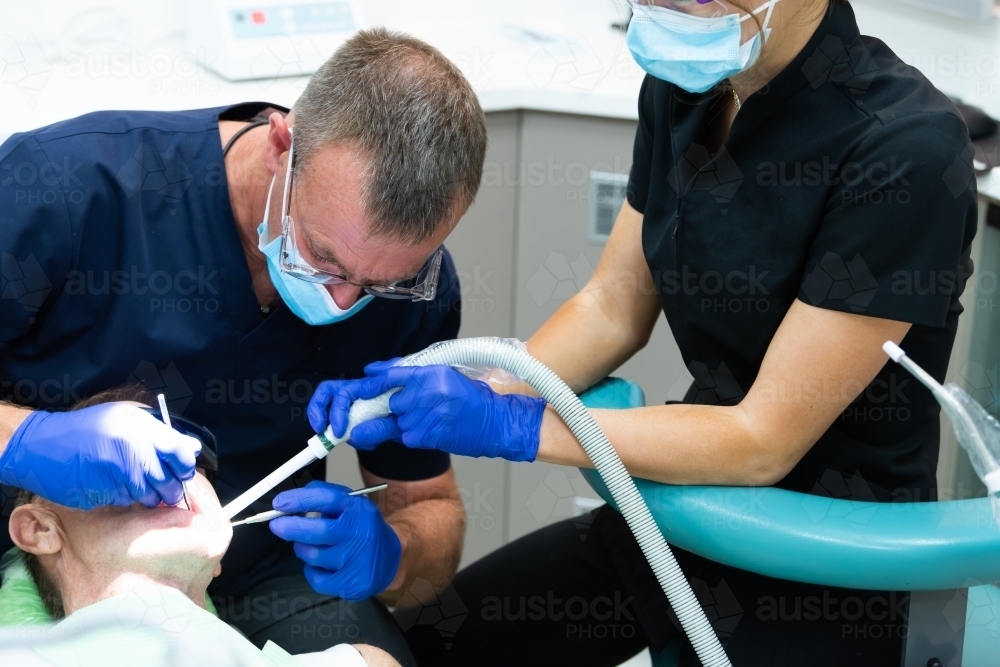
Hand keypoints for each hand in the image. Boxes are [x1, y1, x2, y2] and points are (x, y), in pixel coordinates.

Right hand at [0, 403, 200, 508]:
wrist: (41, 445)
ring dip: (150, 495)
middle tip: (163, 485)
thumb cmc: (86, 429)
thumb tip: (191, 448)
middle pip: (169, 481)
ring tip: (134, 483)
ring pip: (150, 496)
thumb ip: (160, 433)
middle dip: (170, 487)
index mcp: (139, 429)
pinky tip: (114, 486)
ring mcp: (117, 475)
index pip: (180, 452)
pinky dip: (127, 498)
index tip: (182, 469)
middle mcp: (132, 452)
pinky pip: (128, 502)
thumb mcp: (125, 419)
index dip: (185, 464)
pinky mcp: (104, 493)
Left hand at [269, 481, 401, 600]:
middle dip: (290, 527)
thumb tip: (288, 501)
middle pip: (317, 531)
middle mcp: (360, 534)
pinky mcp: (352, 584)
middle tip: (277, 525)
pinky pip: (316, 578)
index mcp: (358, 510)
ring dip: (304, 549)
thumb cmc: (362, 528)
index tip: (279, 503)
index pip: (326, 499)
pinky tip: (324, 565)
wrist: (390, 559)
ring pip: (312, 556)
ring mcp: (357, 561)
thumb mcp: (350, 505)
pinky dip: (312, 570)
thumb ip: (323, 498)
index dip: (299, 500)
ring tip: (313, 545)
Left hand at [308, 363, 545, 461]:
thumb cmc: (470, 399)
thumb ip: (405, 374)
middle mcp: (425, 391)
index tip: (352, 394)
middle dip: (385, 412)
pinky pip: (405, 437)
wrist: (495, 422)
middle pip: (386, 403)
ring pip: (395, 422)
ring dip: (402, 425)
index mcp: (429, 372)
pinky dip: (413, 436)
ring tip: (430, 420)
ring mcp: (425, 414)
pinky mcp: (426, 435)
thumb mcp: (441, 376)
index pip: (386, 377)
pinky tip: (433, 430)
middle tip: (394, 415)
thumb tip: (371, 370)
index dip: (365, 387)